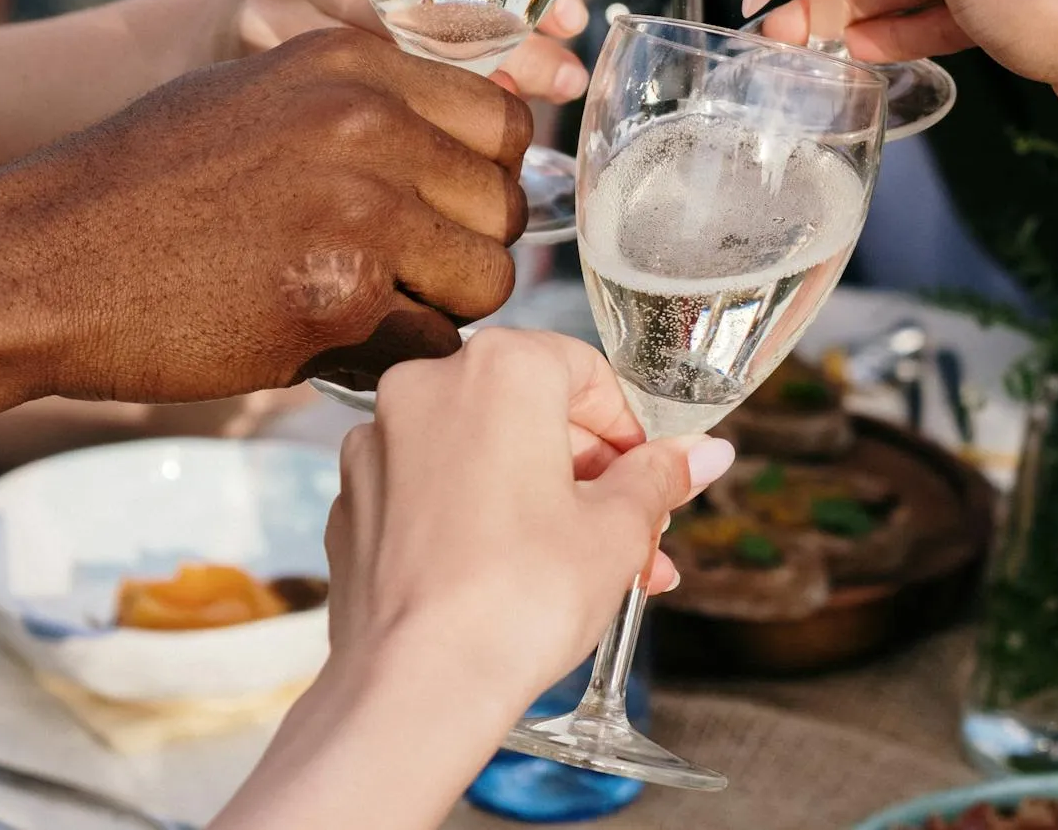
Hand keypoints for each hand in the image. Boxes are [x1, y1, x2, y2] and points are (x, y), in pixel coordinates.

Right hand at [9, 29, 532, 399]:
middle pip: (505, 204)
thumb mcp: (256, 95)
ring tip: (370, 307)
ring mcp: (358, 214)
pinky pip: (433, 343)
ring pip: (488, 279)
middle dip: (468, 247)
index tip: (451, 208)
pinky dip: (398, 357)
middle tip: (407, 272)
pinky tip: (336, 343)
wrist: (38, 263)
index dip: (486, 176)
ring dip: (442, 306)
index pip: (504, 120)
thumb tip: (471, 142)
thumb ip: (361, 104)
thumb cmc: (143, 184)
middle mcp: (367, 126)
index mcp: (353, 66)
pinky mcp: (338, 303)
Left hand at [207, 331, 735, 829]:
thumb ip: (659, 477)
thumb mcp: (617, 531)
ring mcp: (379, 445)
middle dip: (590, 474)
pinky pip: (434, 492)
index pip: (585, 371)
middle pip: (531, 412)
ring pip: (482, 456)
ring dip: (540, 501)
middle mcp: (426, 388)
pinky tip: (514, 578)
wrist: (416, 688)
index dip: (628, 428)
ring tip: (591, 571)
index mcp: (499, 370)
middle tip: (632, 530)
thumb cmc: (520, 598)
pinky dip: (477, 518)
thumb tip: (704, 452)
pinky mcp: (353, 502)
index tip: (651, 474)